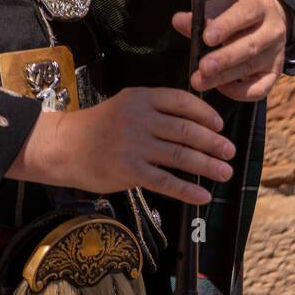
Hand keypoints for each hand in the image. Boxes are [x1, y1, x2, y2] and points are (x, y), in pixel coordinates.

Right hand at [5, 86, 234, 205]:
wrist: (64, 147)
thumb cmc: (97, 127)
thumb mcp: (124, 106)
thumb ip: (154, 110)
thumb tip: (194, 124)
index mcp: (139, 98)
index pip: (181, 101)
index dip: (205, 113)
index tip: (219, 125)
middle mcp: (139, 118)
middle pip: (186, 130)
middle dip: (213, 142)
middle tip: (229, 151)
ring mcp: (134, 145)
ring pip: (181, 156)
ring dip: (208, 165)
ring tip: (225, 171)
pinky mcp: (130, 171)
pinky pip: (167, 181)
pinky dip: (188, 190)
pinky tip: (203, 196)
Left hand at [171, 0, 290, 101]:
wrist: (270, 17)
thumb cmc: (238, 11)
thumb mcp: (223, 5)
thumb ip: (202, 14)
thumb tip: (179, 21)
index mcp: (259, 6)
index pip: (244, 14)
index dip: (226, 26)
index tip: (207, 38)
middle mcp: (271, 30)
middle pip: (249, 46)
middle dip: (224, 59)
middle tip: (203, 67)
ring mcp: (275, 54)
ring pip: (250, 68)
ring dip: (224, 77)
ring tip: (200, 81)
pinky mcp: (274, 73)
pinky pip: (260, 88)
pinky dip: (239, 92)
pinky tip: (221, 87)